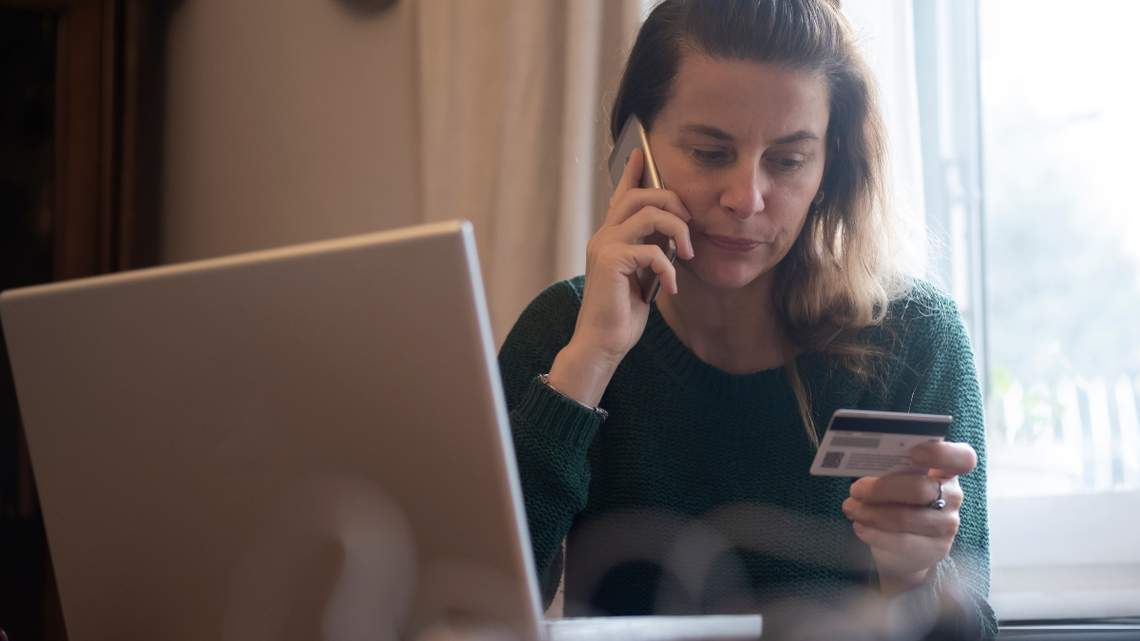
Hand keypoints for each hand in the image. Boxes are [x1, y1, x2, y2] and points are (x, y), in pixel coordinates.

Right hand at [546, 148, 693, 405]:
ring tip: (686, 254)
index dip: (632, 173)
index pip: (621, 196)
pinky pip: (651, 250)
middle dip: (671, 201)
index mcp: (610, 237)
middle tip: (689, 223)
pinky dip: (668, 268)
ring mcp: (605, 246)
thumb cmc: (621, 314)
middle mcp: (603, 236)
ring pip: (647, 213)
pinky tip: (671, 287)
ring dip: (677, 230)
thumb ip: (649, 252)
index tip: (642, 152)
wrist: (602, 343)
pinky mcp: (611, 262)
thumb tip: (672, 234)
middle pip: (639, 195)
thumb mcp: (641, 277)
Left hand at [842, 441, 977, 595]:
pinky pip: (901, 542)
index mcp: (946, 471)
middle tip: (856, 489)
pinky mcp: (935, 550)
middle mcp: (953, 497)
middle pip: (921, 489)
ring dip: (871, 512)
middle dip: (882, 489)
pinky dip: (874, 533)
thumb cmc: (898, 501)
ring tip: (851, 508)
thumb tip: (863, 460)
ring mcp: (947, 526)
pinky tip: (860, 526)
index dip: (942, 453)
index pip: (962, 458)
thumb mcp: (896, 481)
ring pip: (905, 517)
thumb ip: (890, 469)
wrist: (904, 548)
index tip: (914, 453)